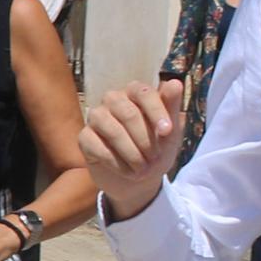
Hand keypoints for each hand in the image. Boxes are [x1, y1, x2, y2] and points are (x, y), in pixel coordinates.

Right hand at [79, 78, 190, 215]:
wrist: (138, 177)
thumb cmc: (157, 148)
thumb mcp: (171, 131)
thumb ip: (172, 107)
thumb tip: (175, 83)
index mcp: (135, 92)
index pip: (144, 93)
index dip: (157, 111)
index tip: (167, 132)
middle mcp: (113, 99)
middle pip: (128, 114)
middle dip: (145, 140)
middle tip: (154, 158)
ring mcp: (96, 117)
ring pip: (113, 131)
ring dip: (132, 154)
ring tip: (142, 169)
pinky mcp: (84, 137)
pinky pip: (98, 146)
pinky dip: (117, 163)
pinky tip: (127, 171)